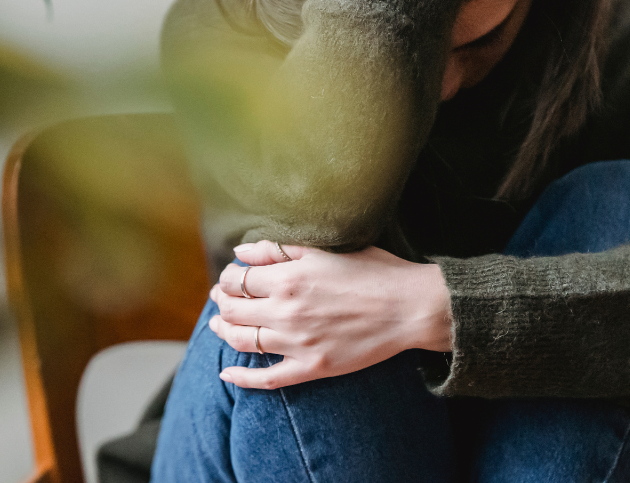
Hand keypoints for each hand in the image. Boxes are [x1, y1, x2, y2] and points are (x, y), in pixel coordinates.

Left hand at [207, 241, 452, 388]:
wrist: (410, 308)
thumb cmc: (373, 272)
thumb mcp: (325, 250)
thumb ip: (278, 250)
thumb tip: (240, 253)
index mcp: (288, 278)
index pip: (236, 280)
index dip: (227, 278)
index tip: (231, 277)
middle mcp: (286, 312)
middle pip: (233, 310)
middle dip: (221, 302)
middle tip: (221, 298)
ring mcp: (297, 343)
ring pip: (241, 341)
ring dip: (223, 332)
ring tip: (219, 325)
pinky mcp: (311, 368)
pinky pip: (267, 379)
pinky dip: (241, 379)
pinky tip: (226, 375)